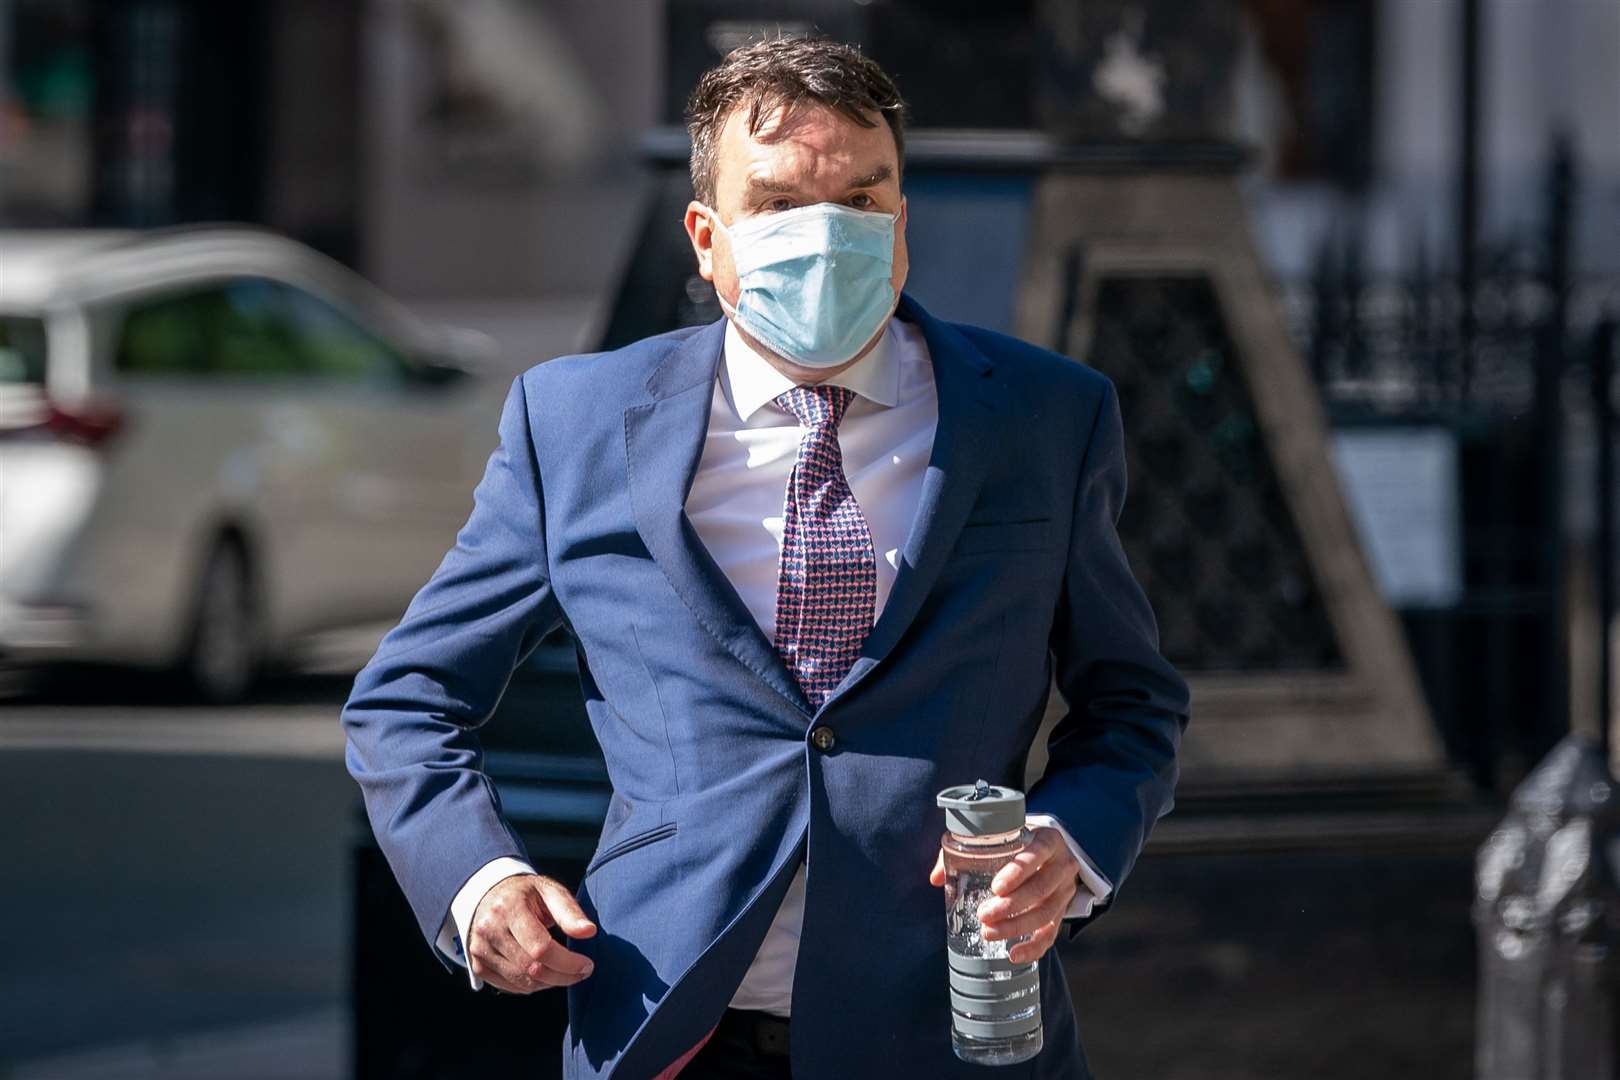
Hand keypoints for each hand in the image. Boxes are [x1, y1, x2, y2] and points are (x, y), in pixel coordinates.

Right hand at [468, 873, 596, 993]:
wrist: (488, 895)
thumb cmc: (526, 894)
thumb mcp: (549, 891)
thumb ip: (569, 911)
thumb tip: (589, 931)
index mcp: (509, 908)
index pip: (540, 947)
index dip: (567, 962)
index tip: (587, 965)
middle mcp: (489, 929)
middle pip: (531, 968)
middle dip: (563, 976)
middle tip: (582, 972)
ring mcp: (480, 949)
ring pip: (522, 982)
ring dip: (550, 982)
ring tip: (565, 972)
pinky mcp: (478, 964)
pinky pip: (511, 987)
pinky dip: (532, 986)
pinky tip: (545, 973)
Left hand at [927, 825, 1078, 964]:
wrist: (1050, 851)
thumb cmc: (1018, 843)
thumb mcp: (999, 838)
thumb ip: (966, 851)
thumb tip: (936, 878)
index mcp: (1047, 840)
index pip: (1037, 853)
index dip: (1018, 871)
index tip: (996, 887)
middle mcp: (1061, 864)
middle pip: (1041, 888)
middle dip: (1011, 906)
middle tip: (984, 915)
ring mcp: (1065, 889)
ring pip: (1046, 913)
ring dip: (1017, 926)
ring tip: (989, 933)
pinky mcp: (1063, 910)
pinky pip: (1052, 933)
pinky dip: (1034, 947)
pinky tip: (1013, 954)